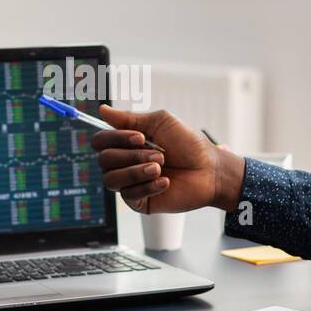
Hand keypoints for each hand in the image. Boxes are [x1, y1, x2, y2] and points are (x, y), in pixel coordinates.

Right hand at [91, 105, 243, 213]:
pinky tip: (166, 182)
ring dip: (136, 172)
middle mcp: (124, 163)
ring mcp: (130, 183)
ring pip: (111, 180)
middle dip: (132, 156)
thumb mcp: (160, 123)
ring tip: (160, 168)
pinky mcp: (139, 202)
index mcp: (126, 143)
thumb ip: (129, 118)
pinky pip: (128, 195)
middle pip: (104, 160)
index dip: (115, 138)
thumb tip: (101, 109)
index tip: (140, 137)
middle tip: (160, 155)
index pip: (101, 141)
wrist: (209, 170)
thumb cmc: (188, 144)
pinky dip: (148, 186)